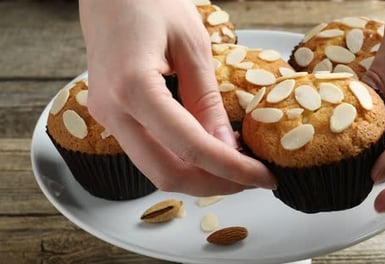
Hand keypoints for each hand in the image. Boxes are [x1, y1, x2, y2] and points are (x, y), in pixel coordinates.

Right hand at [79, 0, 275, 195]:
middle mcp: (112, 111)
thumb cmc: (150, 1)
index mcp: (134, 87)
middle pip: (166, 173)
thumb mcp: (192, 46)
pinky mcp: (111, 116)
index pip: (190, 147)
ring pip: (154, 169)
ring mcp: (106, 117)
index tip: (263, 176)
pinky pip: (147, 152)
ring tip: (234, 168)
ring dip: (197, 177)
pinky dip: (180, 160)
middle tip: (252, 179)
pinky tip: (206, 152)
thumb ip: (206, 102)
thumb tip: (226, 147)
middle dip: (214, 184)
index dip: (231, 168)